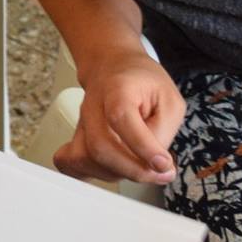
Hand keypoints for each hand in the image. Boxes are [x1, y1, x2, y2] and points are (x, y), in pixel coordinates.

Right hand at [56, 53, 184, 184]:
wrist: (112, 68)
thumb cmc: (141, 83)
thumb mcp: (169, 99)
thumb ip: (164, 131)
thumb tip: (156, 164)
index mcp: (117, 90)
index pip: (121, 118)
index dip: (142, 146)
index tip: (163, 164)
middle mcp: (93, 107)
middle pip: (100, 146)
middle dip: (133, 169)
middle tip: (159, 173)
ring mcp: (81, 124)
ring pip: (86, 159)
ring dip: (118, 173)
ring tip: (139, 167)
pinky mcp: (76, 138)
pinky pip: (71, 163)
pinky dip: (89, 173)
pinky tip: (111, 169)